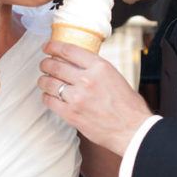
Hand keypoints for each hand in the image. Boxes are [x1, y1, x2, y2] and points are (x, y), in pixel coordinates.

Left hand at [39, 40, 153, 154]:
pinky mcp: (71, 114)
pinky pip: (49, 101)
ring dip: (43, 80)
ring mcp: (77, 98)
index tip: (47, 47)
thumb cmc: (129, 107)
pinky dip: (47, 97)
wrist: (133, 130)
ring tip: (43, 80)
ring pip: (49, 83)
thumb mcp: (115, 77)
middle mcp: (87, 80)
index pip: (69, 50)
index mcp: (100, 67)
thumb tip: (80, 65)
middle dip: (45, 64)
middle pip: (55, 65)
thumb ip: (97, 70)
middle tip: (44, 65)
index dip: (53, 46)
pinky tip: (49, 96)